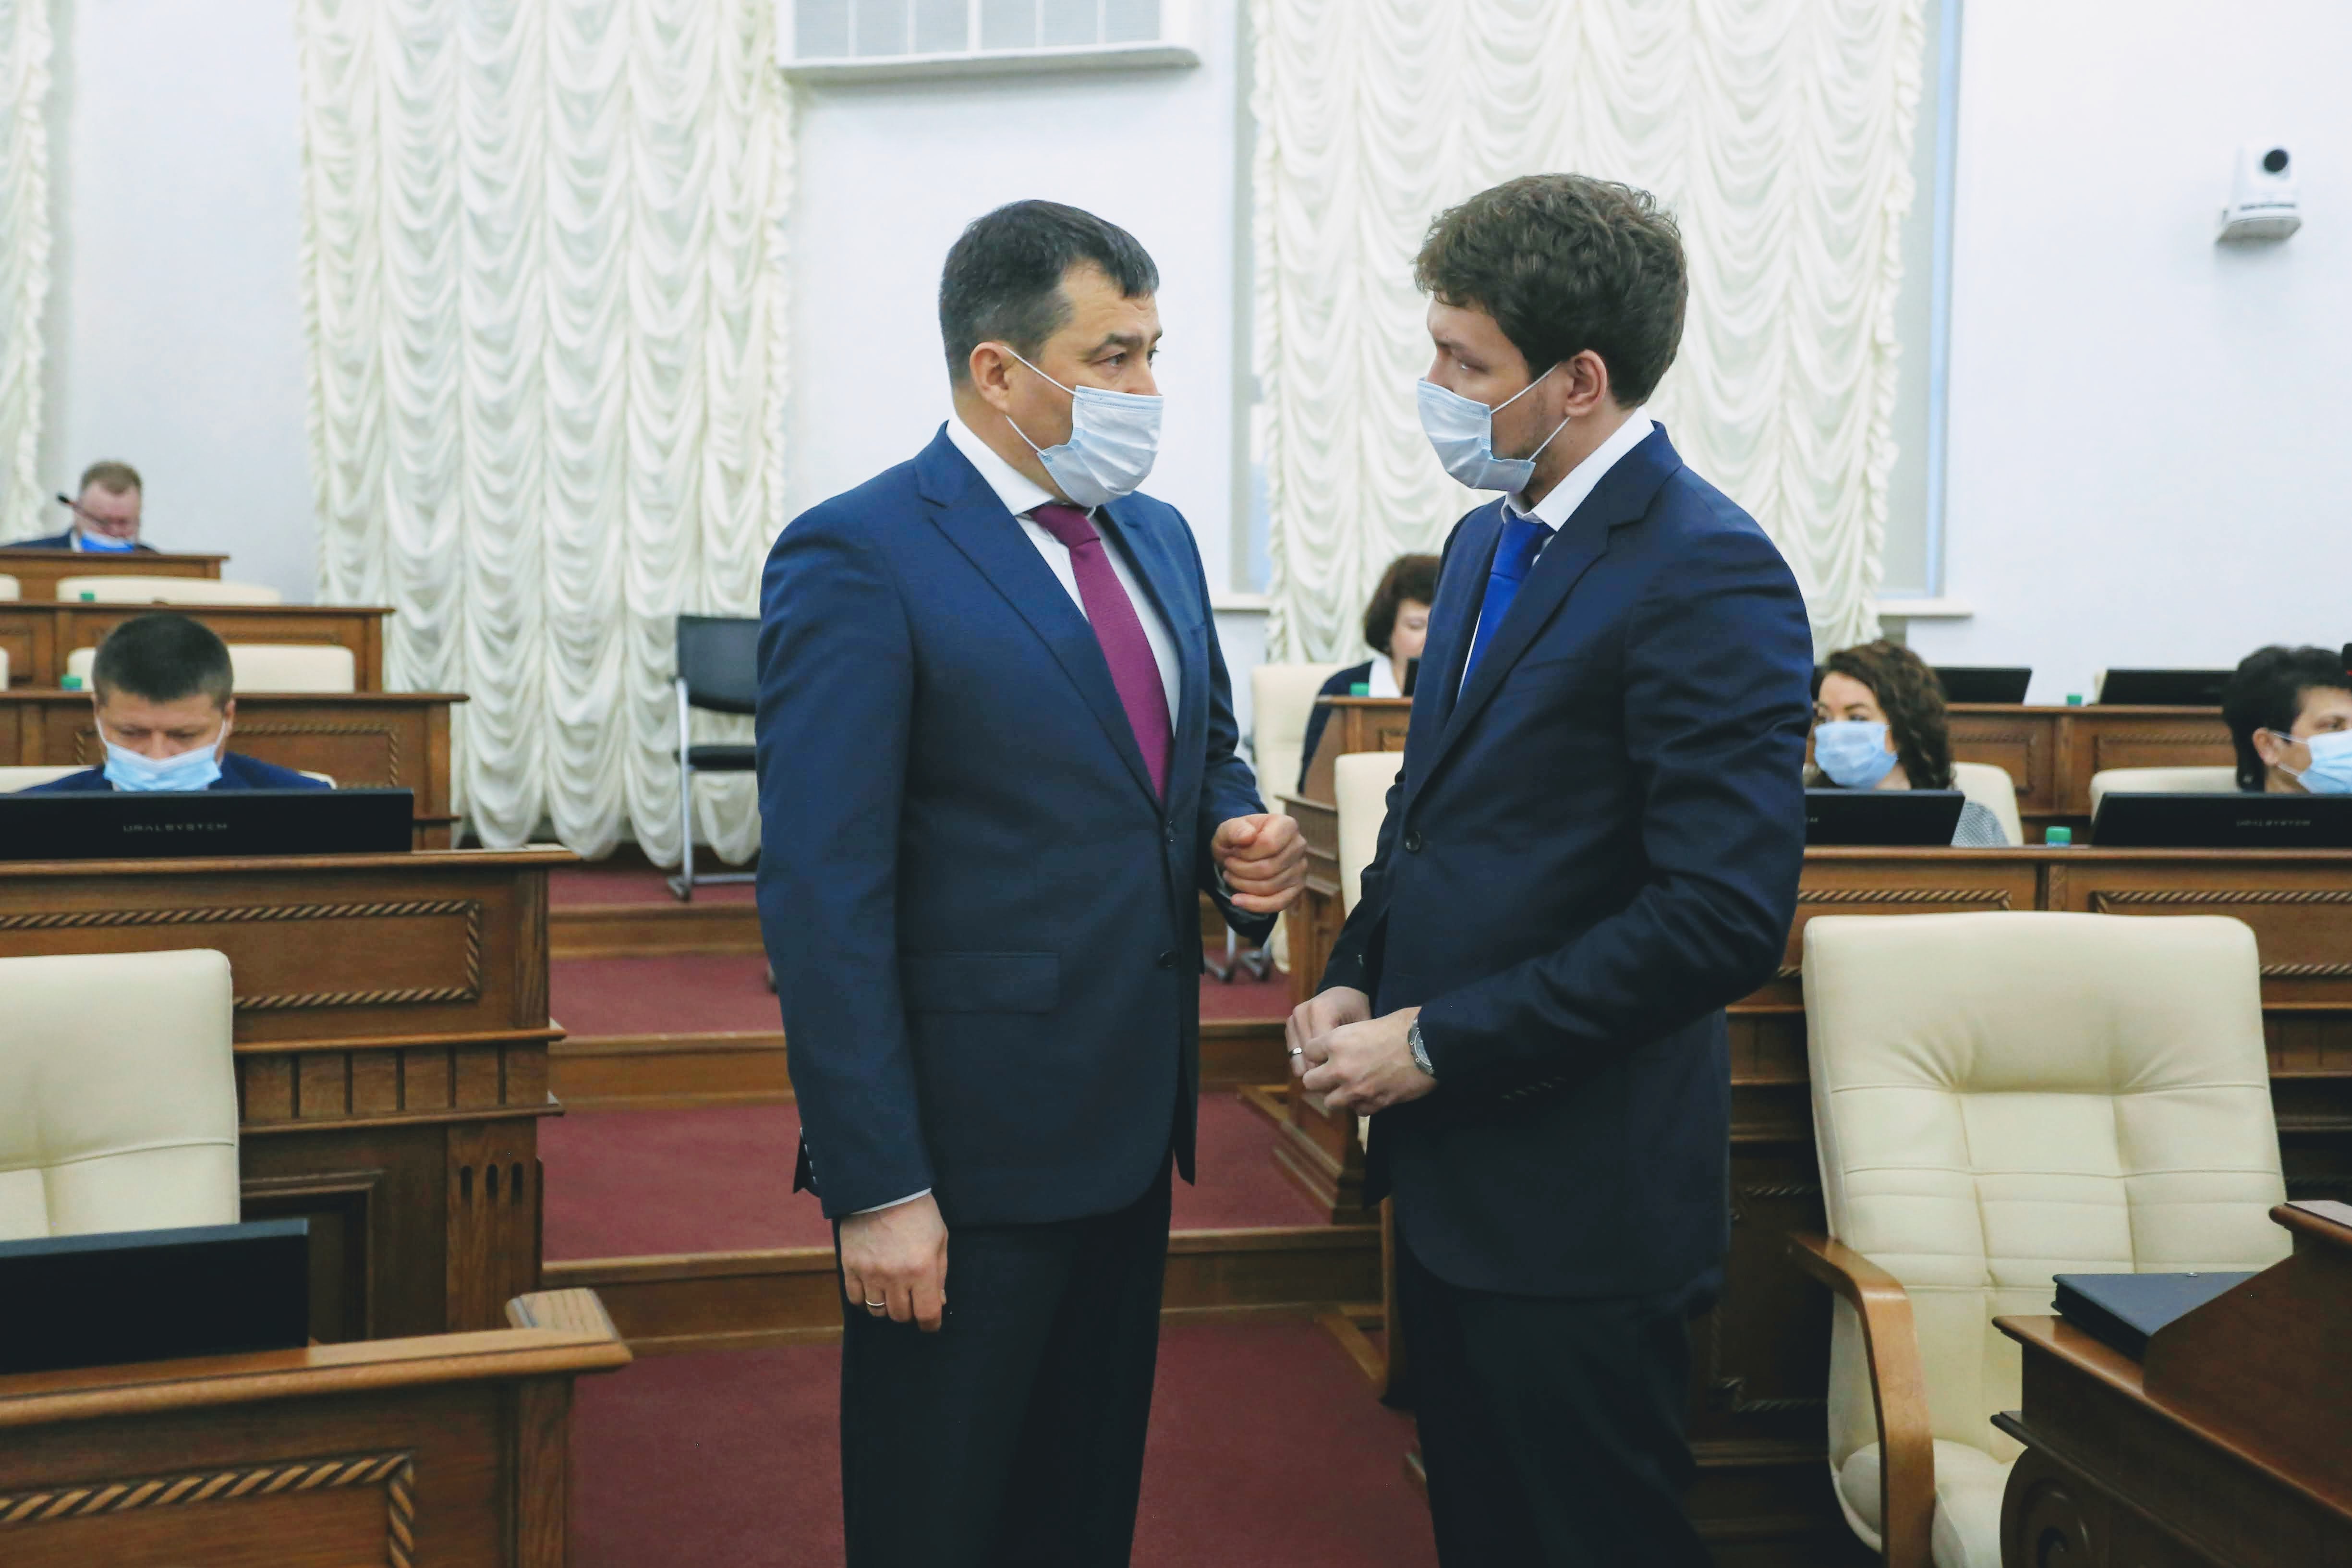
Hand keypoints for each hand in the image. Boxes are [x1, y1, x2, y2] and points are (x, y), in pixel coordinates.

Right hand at [838, 1192, 947, 1331]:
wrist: (883, 1188)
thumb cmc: (918, 1213)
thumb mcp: (939, 1240)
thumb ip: (939, 1274)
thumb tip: (937, 1302)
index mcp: (922, 1269)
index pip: (927, 1314)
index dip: (931, 1324)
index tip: (931, 1324)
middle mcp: (895, 1276)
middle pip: (901, 1315)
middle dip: (910, 1312)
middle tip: (912, 1300)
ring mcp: (870, 1273)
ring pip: (878, 1311)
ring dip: (887, 1307)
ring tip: (892, 1293)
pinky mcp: (850, 1266)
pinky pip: (855, 1299)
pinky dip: (865, 1300)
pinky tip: (873, 1288)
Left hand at [1213, 813, 1306, 913]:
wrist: (1240, 852)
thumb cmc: (1237, 839)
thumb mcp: (1228, 829)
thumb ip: (1234, 829)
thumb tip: (1248, 836)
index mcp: (1287, 825)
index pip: (1268, 844)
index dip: (1245, 853)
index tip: (1233, 851)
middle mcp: (1299, 846)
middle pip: (1269, 868)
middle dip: (1241, 870)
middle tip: (1228, 865)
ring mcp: (1300, 869)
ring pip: (1271, 887)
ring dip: (1243, 885)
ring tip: (1230, 876)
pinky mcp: (1296, 889)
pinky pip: (1279, 903)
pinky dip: (1255, 905)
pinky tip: (1237, 900)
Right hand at [1286, 986, 1369, 1081]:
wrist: (1342, 992)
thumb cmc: (1356, 1009)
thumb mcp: (1362, 1025)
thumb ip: (1352, 1047)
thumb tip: (1345, 1078)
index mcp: (1320, 1010)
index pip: (1319, 1051)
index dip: (1330, 1069)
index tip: (1343, 1081)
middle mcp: (1301, 1013)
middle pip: (1306, 1057)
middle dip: (1320, 1073)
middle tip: (1336, 1085)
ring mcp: (1292, 1019)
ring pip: (1297, 1059)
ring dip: (1311, 1070)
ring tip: (1328, 1076)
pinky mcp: (1288, 1026)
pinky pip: (1293, 1054)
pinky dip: (1304, 1063)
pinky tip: (1319, 1066)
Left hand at [1300, 1006, 1436, 1114]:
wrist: (1429, 1045)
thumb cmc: (1403, 1026)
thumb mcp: (1367, 1023)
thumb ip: (1349, 1039)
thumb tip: (1345, 1048)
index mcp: (1336, 1042)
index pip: (1308, 1052)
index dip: (1317, 1053)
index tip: (1326, 1053)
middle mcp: (1340, 1068)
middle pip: (1310, 1082)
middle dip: (1319, 1078)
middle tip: (1332, 1074)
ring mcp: (1356, 1089)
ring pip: (1330, 1102)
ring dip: (1338, 1095)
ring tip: (1351, 1087)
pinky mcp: (1374, 1103)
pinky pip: (1357, 1111)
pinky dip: (1361, 1104)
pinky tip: (1371, 1094)